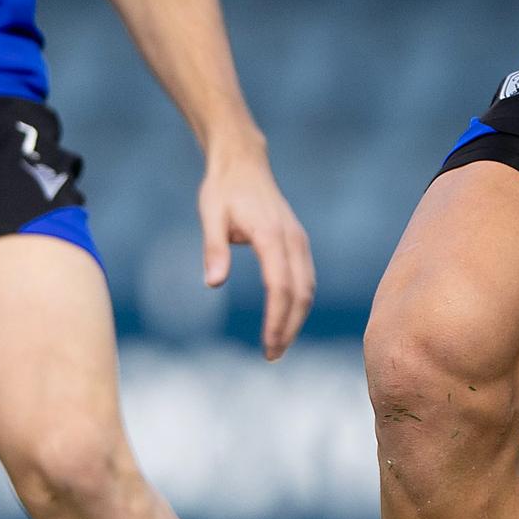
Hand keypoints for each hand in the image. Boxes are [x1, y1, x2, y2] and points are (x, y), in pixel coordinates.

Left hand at [197, 141, 318, 359]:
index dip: (277, 319)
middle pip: (300, 292)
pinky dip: (299, 302)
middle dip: (289, 326)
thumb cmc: (223, 190)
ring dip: (296, 318)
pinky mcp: (298, 242)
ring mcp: (299, 241)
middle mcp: (292, 240)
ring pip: (308, 287)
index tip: (267, 345)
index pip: (280, 286)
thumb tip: (213, 285)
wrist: (243, 163)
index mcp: (272, 235)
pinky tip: (285, 318)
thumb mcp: (210, 215)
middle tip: (272, 355)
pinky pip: (305, 278)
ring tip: (278, 344)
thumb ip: (213, 249)